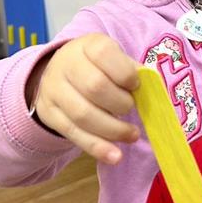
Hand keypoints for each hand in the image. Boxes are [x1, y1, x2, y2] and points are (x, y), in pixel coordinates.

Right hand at [29, 33, 140, 163]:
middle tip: (131, 109)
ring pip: (83, 115)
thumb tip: (152, 90)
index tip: (136, 86)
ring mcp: (54, 90)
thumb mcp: (113, 58)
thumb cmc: (96, 66)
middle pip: (94, 86)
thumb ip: (130, 71)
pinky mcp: (50, 114)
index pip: (104, 54)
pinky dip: (97, 148)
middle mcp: (66, 65)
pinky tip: (115, 157)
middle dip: (120, 103)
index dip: (125, 73)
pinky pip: (73, 134)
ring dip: (113, 130)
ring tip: (132, 135)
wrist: (58, 73)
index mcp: (86, 45)